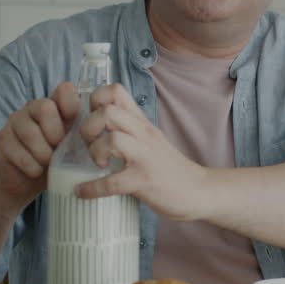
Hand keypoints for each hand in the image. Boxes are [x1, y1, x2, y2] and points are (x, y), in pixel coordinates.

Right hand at [0, 82, 78, 201]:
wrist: (26, 181)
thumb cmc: (56, 160)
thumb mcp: (75, 146)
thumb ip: (84, 134)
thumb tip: (105, 128)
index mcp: (56, 105)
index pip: (64, 90)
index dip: (72, 106)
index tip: (75, 127)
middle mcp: (33, 107)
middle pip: (44, 108)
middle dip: (56, 134)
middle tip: (59, 150)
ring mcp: (15, 121)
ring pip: (31, 132)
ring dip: (44, 154)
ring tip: (49, 163)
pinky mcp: (2, 138)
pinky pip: (19, 152)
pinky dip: (33, 167)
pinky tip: (36, 171)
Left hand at [73, 83, 206, 220]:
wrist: (199, 190)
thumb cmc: (171, 168)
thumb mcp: (152, 140)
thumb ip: (130, 131)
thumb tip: (97, 131)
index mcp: (142, 123)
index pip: (115, 91)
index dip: (94, 100)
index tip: (92, 119)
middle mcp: (144, 134)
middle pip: (107, 111)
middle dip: (88, 127)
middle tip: (91, 144)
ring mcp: (145, 157)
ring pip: (111, 139)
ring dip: (95, 152)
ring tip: (99, 163)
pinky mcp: (144, 181)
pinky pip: (111, 182)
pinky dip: (92, 188)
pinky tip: (84, 192)